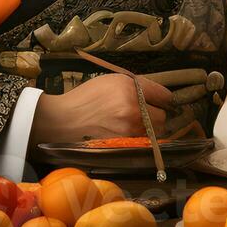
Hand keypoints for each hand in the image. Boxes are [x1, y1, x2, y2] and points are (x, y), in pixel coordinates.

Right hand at [28, 73, 171, 144]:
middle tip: (143, 115)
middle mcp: (133, 109)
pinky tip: (126, 135)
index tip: (160, 102)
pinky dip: (139, 140)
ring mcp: (129, 130)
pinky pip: (143, 144)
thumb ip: (138, 85)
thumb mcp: (112, 81)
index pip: (165, 96)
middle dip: (155, 116)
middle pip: (163, 117)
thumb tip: (160, 95)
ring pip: (154, 133)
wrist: (61, 120)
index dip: (162, 99)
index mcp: (130, 88)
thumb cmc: (86, 99)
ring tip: (131, 126)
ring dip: (148, 130)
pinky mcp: (123, 145)